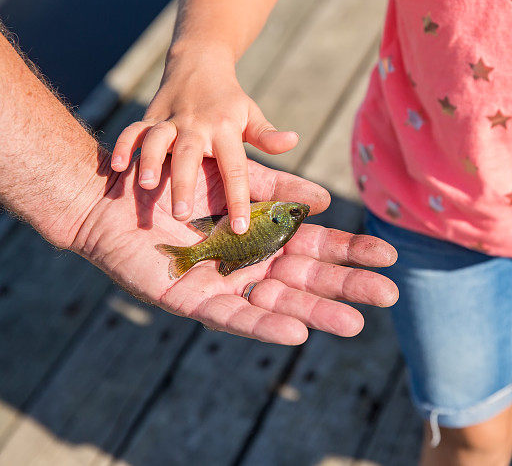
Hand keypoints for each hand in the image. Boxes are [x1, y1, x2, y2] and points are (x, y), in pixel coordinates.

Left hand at [71, 155, 397, 343]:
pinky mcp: (196, 302)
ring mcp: (228, 285)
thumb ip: (278, 190)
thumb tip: (324, 202)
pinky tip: (296, 330)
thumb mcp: (237, 181)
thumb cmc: (180, 184)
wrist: (121, 192)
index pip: (320, 248)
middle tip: (389, 295)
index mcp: (267, 237)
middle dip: (348, 286)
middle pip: (309, 279)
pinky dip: (265, 325)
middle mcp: (253, 264)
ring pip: (280, 303)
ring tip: (355, 324)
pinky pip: (236, 318)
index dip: (352, 253)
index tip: (389, 255)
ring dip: (317, 313)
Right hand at [110, 49, 297, 233]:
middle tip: (181, 216)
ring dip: (149, 161)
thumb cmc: (229, 102)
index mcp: (227, 130)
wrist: (198, 63)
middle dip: (184, 184)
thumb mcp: (251, 116)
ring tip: (145, 186)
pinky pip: (133, 130)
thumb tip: (293, 141)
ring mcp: (171, 121)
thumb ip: (268, 136)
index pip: (236, 168)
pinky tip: (116, 166)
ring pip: (157, 140)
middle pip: (191, 155)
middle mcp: (197, 126)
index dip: (238, 199)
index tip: (240, 228)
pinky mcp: (149, 118)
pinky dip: (124, 145)